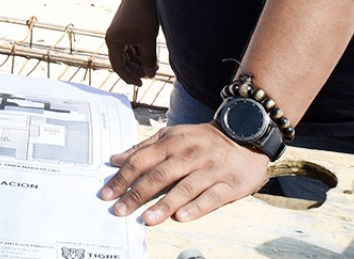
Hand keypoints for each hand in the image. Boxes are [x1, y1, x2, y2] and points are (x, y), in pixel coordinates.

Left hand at [98, 123, 269, 224]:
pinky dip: (196, 207)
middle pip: (159, 175)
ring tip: (147, 219)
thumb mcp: (172, 136)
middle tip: (119, 210)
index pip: (142, 160)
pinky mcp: (229, 184)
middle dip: (137, 194)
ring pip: (184, 188)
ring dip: (164, 204)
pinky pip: (211, 197)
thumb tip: (115, 158)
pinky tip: (182, 217)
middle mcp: (189, 155)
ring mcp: (210, 170)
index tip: (107, 193)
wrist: (246, 134)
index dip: (123, 177)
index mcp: (172, 143)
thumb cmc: (203, 139)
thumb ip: (143, 148)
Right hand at [105, 0, 159, 85]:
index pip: (118, 66)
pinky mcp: (126, 28)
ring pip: (127, 54)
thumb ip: (148, 59)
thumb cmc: (143, 13)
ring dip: (138, 61)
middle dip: (135, 69)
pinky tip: (150, 56)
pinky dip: (139, 52)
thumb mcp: (148, 40)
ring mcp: (119, 33)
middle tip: (150, 74)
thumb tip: (149, 74)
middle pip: (122, 61)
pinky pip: (131, 45)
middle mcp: (113, 38)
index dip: (129, 77)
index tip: (141, 84)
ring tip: (152, 66)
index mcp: (113, 42)